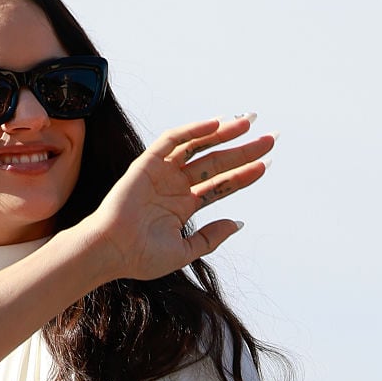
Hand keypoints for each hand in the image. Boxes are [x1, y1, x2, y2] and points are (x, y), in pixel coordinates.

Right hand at [80, 115, 275, 281]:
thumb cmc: (141, 256)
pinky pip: (172, 140)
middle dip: (243, 149)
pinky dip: (192, 130)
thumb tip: (238, 223)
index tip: (267, 163)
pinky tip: (215, 124)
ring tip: (248, 123)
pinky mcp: (147, 163)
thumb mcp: (185, 251)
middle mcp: (176, 185)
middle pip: (217, 162)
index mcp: (184, 205)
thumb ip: (211, 237)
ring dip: (223, 134)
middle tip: (270, 138)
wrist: (112, 251)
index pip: (222, 184)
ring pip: (198, 147)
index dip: (245, 174)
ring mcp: (162, 173)